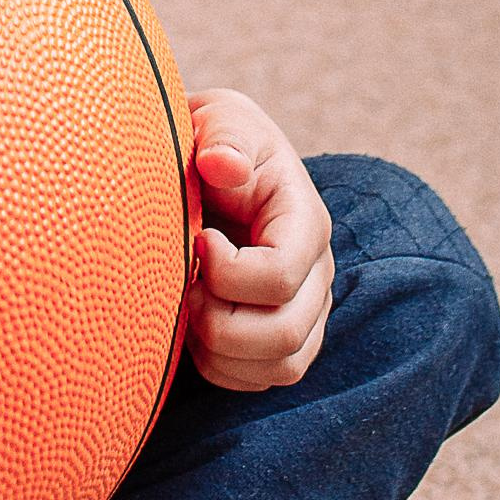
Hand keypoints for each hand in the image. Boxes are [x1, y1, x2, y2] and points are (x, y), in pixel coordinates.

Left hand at [186, 90, 332, 392]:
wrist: (213, 166)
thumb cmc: (214, 142)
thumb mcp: (220, 119)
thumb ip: (224, 137)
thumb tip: (222, 164)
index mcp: (305, 222)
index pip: (278, 276)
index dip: (225, 272)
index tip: (195, 240)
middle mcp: (317, 274)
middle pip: (283, 334)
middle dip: (218, 321)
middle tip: (182, 286)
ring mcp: (306, 311)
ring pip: (279, 366)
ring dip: (219, 350)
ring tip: (187, 306)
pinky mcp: (286, 339)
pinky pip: (262, 380)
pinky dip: (221, 368)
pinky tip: (195, 330)